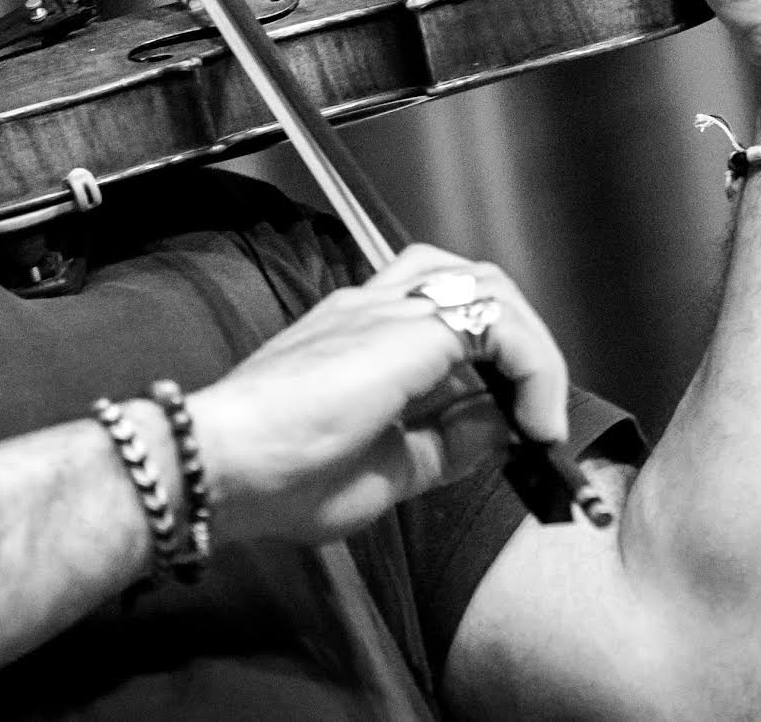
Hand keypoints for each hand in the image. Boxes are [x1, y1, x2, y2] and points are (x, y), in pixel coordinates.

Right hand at [186, 245, 567, 546]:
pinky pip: (497, 321)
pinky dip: (533, 366)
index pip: (442, 314)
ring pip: (486, 286)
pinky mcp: (406, 330)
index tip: (512, 425)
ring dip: (529, 346)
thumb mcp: (384, 471)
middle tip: (533, 412)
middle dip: (518, 342)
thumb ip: (443, 445)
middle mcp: (372, 309)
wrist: (221, 465)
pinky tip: (531, 420)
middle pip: (469, 282)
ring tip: (539, 411)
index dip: (490, 362)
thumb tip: (501, 428)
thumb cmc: (275, 477)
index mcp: (356, 336)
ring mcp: (386, 310)